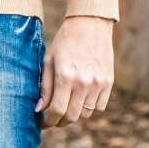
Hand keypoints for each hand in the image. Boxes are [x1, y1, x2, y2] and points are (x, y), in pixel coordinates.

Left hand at [36, 15, 113, 129]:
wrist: (90, 25)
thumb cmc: (65, 41)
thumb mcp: (49, 61)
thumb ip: (45, 87)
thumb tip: (39, 109)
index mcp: (65, 77)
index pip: (56, 111)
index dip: (48, 121)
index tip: (43, 123)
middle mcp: (83, 83)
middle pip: (72, 117)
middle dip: (60, 122)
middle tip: (53, 118)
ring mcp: (98, 84)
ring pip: (86, 114)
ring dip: (75, 113)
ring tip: (67, 104)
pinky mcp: (108, 82)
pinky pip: (99, 106)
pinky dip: (89, 106)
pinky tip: (82, 97)